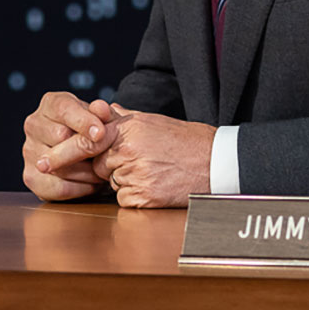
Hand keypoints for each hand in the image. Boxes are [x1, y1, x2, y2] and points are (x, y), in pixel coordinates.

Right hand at [22, 92, 117, 200]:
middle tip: (108, 155)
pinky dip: (78, 188)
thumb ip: (103, 113)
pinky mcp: (30, 176)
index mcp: (51, 103)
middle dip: (87, 148)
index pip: (63, 109)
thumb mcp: (101, 116)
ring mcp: (29, 150)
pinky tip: (93, 184)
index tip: (100, 134)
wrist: (86, 149)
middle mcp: (34, 124)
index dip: (83, 121)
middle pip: (59, 136)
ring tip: (104, 171)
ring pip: (57, 164)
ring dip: (86, 171)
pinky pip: (56, 187)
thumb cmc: (94, 128)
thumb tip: (101, 110)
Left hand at [91, 103, 215, 207]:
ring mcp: (136, 174)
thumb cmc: (188, 140)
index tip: (100, 155)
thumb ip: (126, 117)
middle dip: (114, 167)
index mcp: (131, 128)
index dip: (96, 149)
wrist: (215, 161)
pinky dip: (135, 197)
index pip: (94, 142)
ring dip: (127, 182)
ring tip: (153, 172)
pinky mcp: (144, 196)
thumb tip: (107, 110)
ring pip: (113, 183)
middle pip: (100, 165)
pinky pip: (124, 200)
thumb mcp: (156, 121)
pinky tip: (155, 185)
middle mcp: (129, 150)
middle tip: (141, 163)